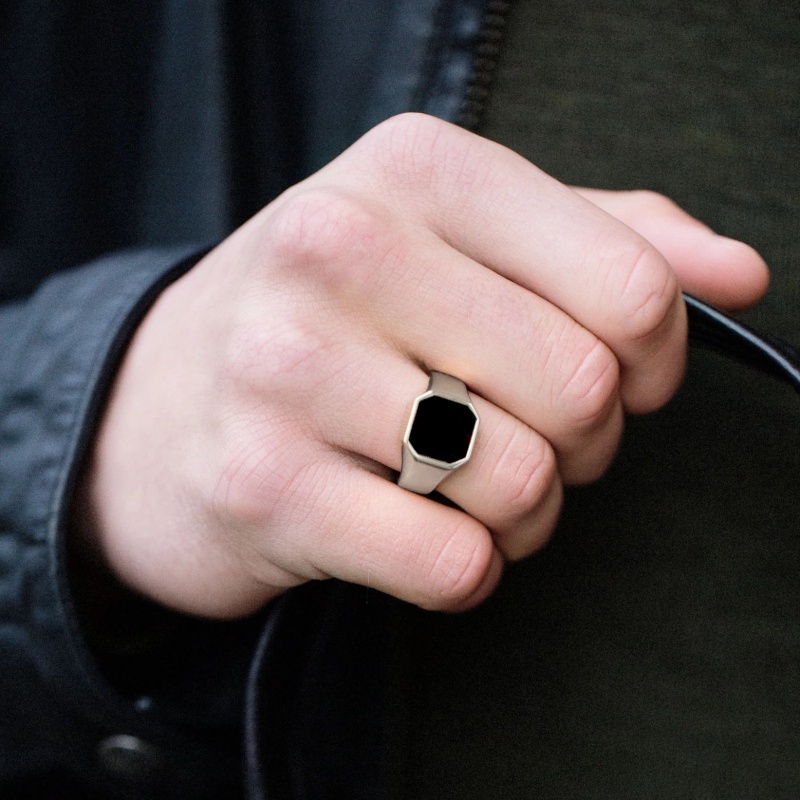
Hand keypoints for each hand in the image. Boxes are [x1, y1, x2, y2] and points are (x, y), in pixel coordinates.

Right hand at [77, 114, 767, 617]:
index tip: (615, 379)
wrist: (166, 403)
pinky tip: (422, 534)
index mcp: (411, 169)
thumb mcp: (460, 240)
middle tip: (525, 437)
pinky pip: (451, 564)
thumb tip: (740, 272)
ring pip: (520, 483)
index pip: (631, 286)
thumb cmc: (336, 316)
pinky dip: (467, 569)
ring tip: (468, 485)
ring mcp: (288, 368)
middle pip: (582, 390)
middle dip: (582, 444)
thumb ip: (608, 240)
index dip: (652, 360)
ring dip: (524, 511)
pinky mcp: (265, 486)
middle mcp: (337, 249)